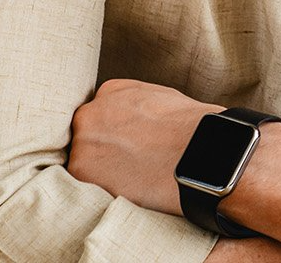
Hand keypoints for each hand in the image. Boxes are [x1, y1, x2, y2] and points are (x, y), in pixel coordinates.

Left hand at [68, 78, 218, 214]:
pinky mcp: (81, 168)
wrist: (199, 151)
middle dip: (104, 150)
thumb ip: (137, 105)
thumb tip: (135, 120)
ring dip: (101, 171)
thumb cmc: (191, 128)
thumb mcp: (164, 99)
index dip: (115, 134)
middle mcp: (91, 112)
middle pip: (88, 136)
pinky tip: (128, 187)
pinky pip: (83, 183)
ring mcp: (83, 139)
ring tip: (131, 179)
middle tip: (129, 165)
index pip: (101, 115)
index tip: (129, 146)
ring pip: (84, 160)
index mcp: (111, 91)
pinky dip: (102, 189)